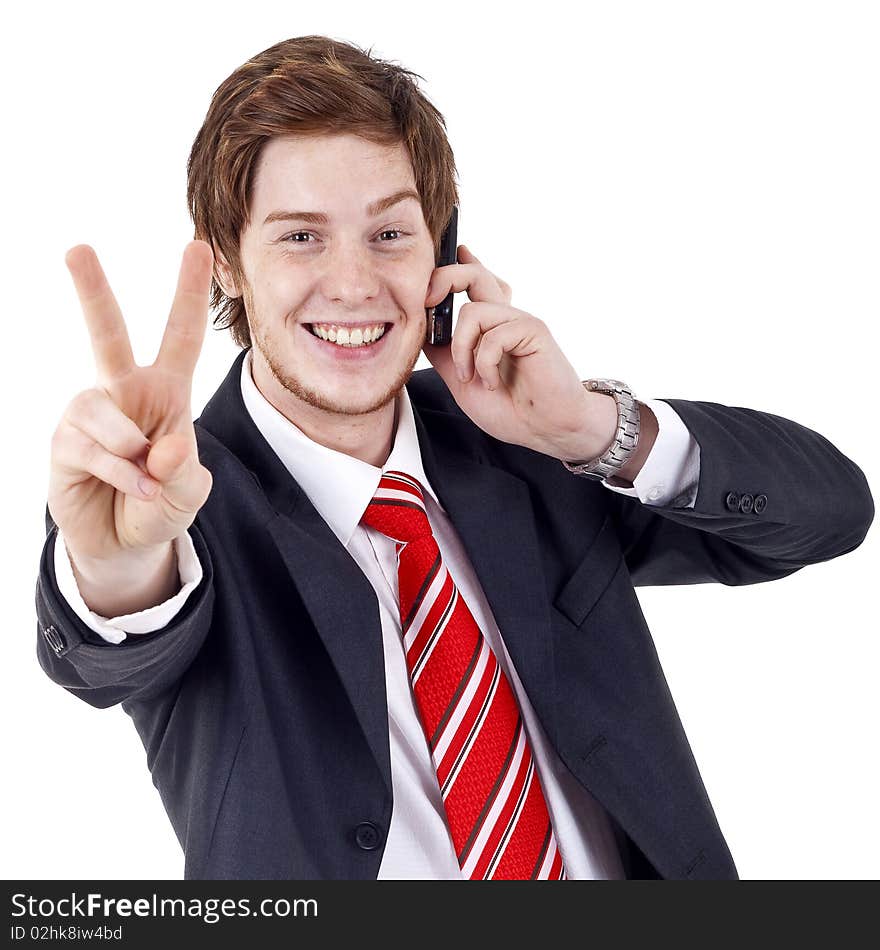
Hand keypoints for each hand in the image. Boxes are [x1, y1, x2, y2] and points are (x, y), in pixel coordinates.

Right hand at [48, 241, 214, 567]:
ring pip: (102, 410)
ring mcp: (91, 416)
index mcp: (166, 391)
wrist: (124, 544)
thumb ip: (185, 472)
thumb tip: (163, 448)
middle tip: (77, 249)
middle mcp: (124, 392)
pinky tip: (132, 489)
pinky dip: (120, 474)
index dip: (189, 293)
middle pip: (107, 334)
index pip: (181, 335)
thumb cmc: (160, 505)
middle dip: (92, 291)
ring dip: (131, 452)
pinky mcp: (64, 443)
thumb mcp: (188, 493)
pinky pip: (92, 448)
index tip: (197, 246)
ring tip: (146, 480)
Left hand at [421, 245, 617, 460]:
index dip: (450, 271)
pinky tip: (492, 383)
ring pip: (471, 311)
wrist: (545, 429)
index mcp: (490, 326)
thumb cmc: (511, 408)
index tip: (428, 281)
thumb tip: (420, 330)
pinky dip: (484, 364)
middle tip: (424, 301)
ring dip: (460, 350)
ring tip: (468, 377)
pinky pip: (492, 336)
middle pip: (473, 274)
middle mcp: (505, 318)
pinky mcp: (534, 331)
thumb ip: (444, 354)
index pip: (472, 283)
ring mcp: (519, 322)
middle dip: (443, 279)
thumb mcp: (462, 381)